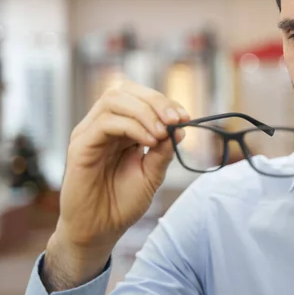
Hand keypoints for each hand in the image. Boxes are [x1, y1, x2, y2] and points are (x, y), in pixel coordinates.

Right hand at [43, 81, 188, 289]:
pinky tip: (148, 142)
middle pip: (125, 90)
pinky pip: (105, 123)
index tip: (185, 117)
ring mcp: (89, 133)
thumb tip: (180, 128)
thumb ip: (163, 151)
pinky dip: (131, 126)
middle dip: (156, 101)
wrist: (100, 231)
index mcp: (121, 128)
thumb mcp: (152, 174)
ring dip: (145, 112)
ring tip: (162, 133)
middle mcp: (103, 126)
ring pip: (113, 100)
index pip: (140, 98)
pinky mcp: (79, 146)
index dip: (164, 102)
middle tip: (176, 119)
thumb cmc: (122, 203)